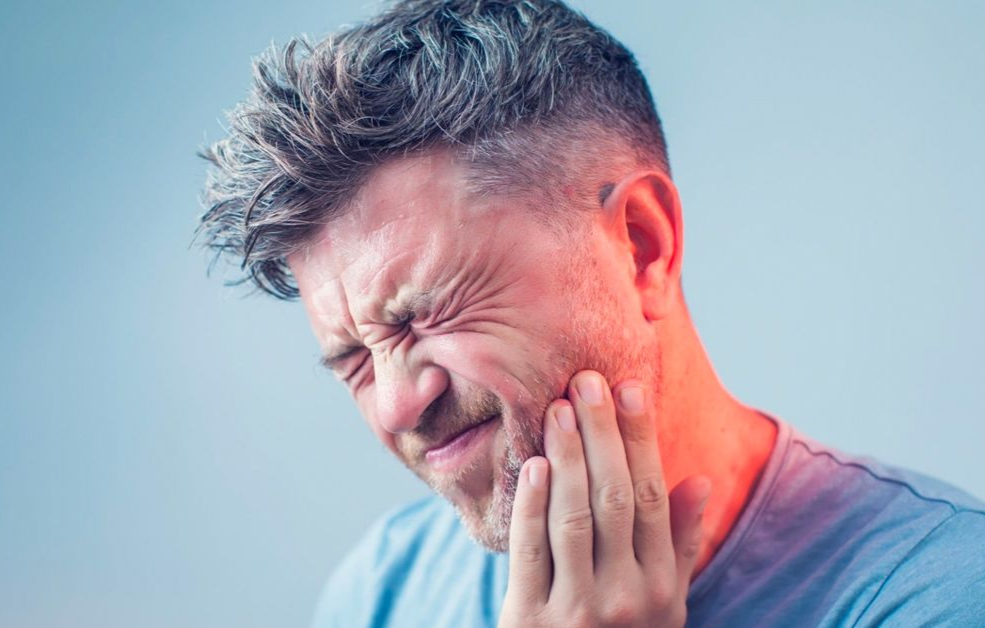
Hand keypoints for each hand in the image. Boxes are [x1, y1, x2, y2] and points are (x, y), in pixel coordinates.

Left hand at [499, 370, 710, 627]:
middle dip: (603, 435)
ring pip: (575, 519)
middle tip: (587, 380)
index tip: (631, 388)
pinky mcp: (529, 619)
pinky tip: (533, 464)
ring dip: (567, 458)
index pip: (655, 498)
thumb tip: (701, 480)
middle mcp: (627, 597)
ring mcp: (578, 611)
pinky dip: (531, 506)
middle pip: (616, 499)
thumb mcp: (666, 604)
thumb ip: (681, 544)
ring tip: (558, 408)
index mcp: (662, 587)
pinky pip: (531, 552)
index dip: (641, 440)